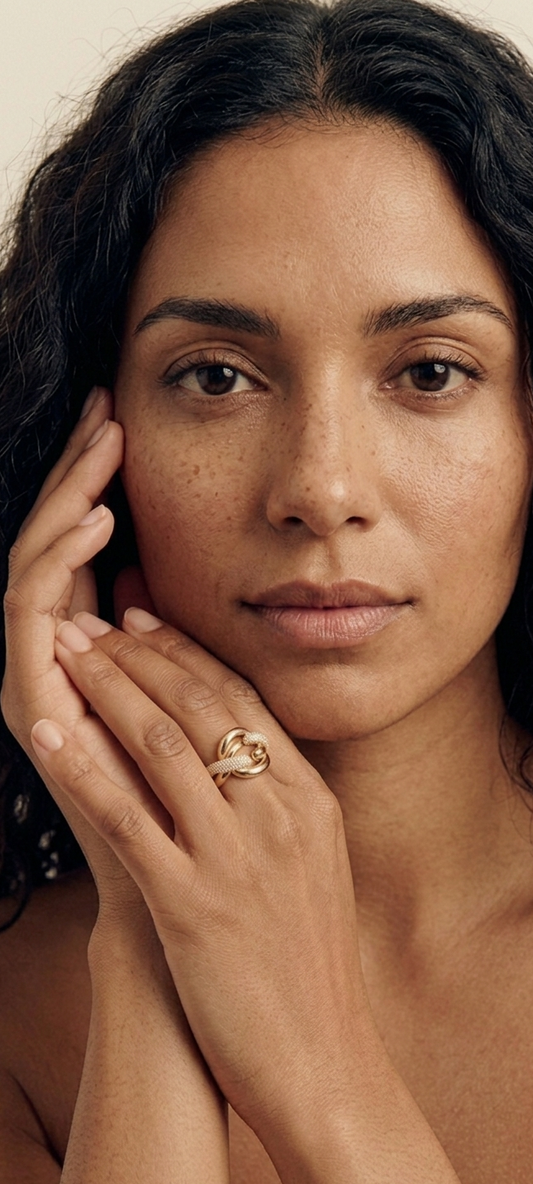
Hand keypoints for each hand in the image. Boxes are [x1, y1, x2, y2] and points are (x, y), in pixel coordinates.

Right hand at [1, 390, 171, 920]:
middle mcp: (56, 663)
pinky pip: (31, 620)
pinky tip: (98, 521)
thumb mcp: (207, 703)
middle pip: (53, 548)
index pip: (82, 549)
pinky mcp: (31, 710)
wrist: (180, 911)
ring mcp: (37, 684)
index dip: (96, 482)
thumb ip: (191, 641)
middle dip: (75, 473)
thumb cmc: (205, 813)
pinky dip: (58, 565)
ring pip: (34, 570)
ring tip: (100, 448)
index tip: (126, 418)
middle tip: (104, 407)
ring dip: (64, 503)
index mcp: (95, 654)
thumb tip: (197, 571)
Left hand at [28, 606, 367, 1152]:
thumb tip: (239, 751)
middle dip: (139, 654)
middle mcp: (278, 814)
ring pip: (163, 744)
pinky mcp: (193, 904)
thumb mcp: (316, 864)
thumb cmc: (310, 966)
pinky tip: (53, 737)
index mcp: (308, 801)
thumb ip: (282, 803)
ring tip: (70, 654)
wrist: (323, 1057)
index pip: (240, 701)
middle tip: (95, 621)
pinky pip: (127, 817)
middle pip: (201, 706)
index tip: (145, 622)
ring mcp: (237, 856)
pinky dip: (84, 769)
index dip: (186, 653)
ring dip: (108, 689)